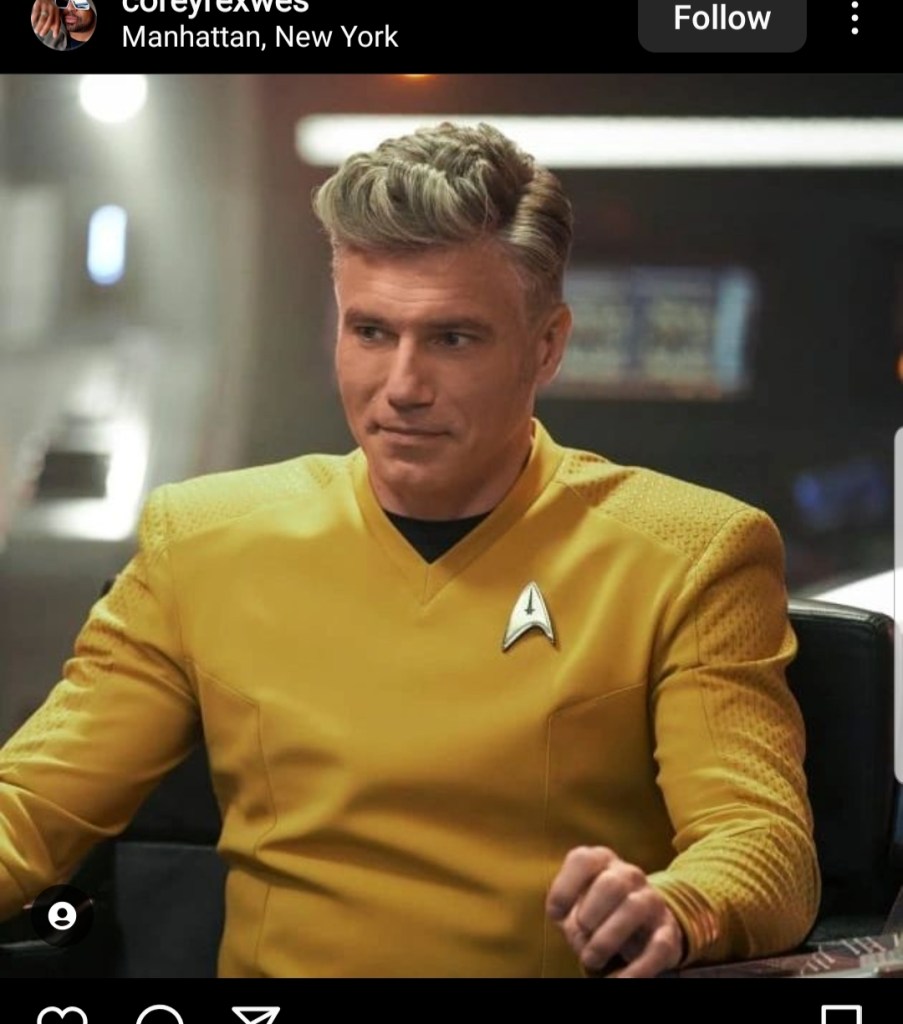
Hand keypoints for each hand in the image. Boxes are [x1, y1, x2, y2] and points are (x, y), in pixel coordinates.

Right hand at [31, 0, 63, 40]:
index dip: (56, 29)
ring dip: (39, 25)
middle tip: (42, 34)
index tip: (54, 36)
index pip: (57, 22)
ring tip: (36, 31)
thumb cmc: (50, 6)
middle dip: (45, 29)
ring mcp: (45, 6)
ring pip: (42, 18)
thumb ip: (55, 20)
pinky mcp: (38, 3)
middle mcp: (52, 9)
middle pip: (49, 21)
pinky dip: (34, 18)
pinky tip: (33, 22)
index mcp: (57, 12)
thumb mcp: (55, 12)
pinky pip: (36, 12)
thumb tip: (53, 30)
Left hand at [547, 845, 684, 976]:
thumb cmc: (595, 912)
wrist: (639, 927)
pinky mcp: (668, 931)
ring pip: (635, 908)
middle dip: (591, 912)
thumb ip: (568, 911)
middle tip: (581, 932)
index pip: (583, 860)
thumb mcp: (576, 906)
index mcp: (602, 861)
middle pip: (612, 883)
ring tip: (590, 959)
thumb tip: (571, 925)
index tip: (555, 914)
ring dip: (608, 938)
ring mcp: (652, 900)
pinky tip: (618, 980)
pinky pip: (658, 946)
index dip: (565, 887)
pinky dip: (637, 968)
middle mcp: (629, 875)